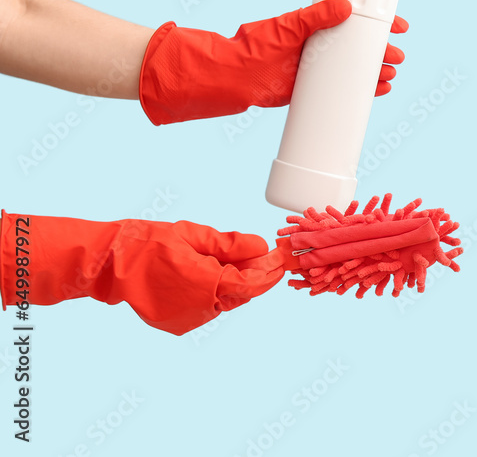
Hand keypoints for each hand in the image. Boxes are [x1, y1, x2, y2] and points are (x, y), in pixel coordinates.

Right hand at [0, 211, 283, 334]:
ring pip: (225, 301)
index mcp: (208, 284)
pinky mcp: (178, 324)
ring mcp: (189, 319)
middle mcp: (202, 307)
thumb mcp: (194, 235)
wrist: (110, 266)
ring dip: (234, 284)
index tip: (283, 259)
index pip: (253, 284)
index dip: (271, 272)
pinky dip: (213, 293)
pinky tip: (209, 274)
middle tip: (265, 257)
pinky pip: (207, 308)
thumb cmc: (151, 243)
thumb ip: (230, 245)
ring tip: (234, 261)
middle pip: (242, 293)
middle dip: (255, 275)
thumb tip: (261, 248)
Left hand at [139, 0, 407, 124]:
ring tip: (390, 73)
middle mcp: (320, 46)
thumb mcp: (286, 25)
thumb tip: (345, 8)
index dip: (378, 22)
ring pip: (356, 69)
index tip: (396, 25)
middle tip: (397, 54)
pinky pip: (344, 89)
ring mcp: (319, 67)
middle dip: (382, 51)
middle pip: (360, 47)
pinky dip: (363, 90)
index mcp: (316, 26)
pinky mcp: (313, 88)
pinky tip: (377, 90)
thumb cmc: (253, 47)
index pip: (355, 20)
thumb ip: (315, 16)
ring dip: (376, 71)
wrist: (232, 78)